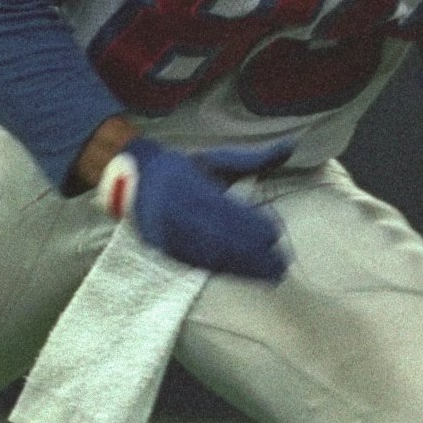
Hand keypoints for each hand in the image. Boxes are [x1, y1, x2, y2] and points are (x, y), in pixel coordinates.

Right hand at [97, 137, 294, 280]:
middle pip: (219, 237)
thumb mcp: (215, 158)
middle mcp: (177, 210)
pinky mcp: (164, 248)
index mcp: (190, 184)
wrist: (132, 179)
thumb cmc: (182, 168)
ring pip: (209, 254)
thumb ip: (253, 158)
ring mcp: (168, 232)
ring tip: (267, 275)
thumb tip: (290, 147)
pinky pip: (196, 263)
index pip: (224, 210)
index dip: (249, 225)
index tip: (274, 236)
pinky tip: (241, 274)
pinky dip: (222, 270)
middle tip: (279, 266)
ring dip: (241, 267)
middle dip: (252, 254)